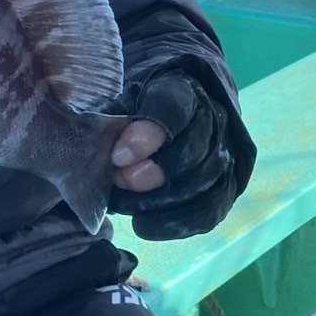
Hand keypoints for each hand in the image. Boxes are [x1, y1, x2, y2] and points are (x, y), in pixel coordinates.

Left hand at [107, 73, 238, 239]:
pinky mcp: (227, 186)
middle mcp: (212, 118)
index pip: (173, 107)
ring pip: (203, 182)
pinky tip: (145, 225)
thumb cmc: (134, 113)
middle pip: (191, 150)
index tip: (119, 156)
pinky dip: (176, 223)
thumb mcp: (117, 105)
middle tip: (119, 180)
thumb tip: (89, 147)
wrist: (170, 119)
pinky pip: (210, 211)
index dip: (147, 135)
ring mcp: (225, 152)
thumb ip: (109, 123)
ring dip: (160, 200)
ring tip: (125, 203)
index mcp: (182, 89)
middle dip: (151, 173)